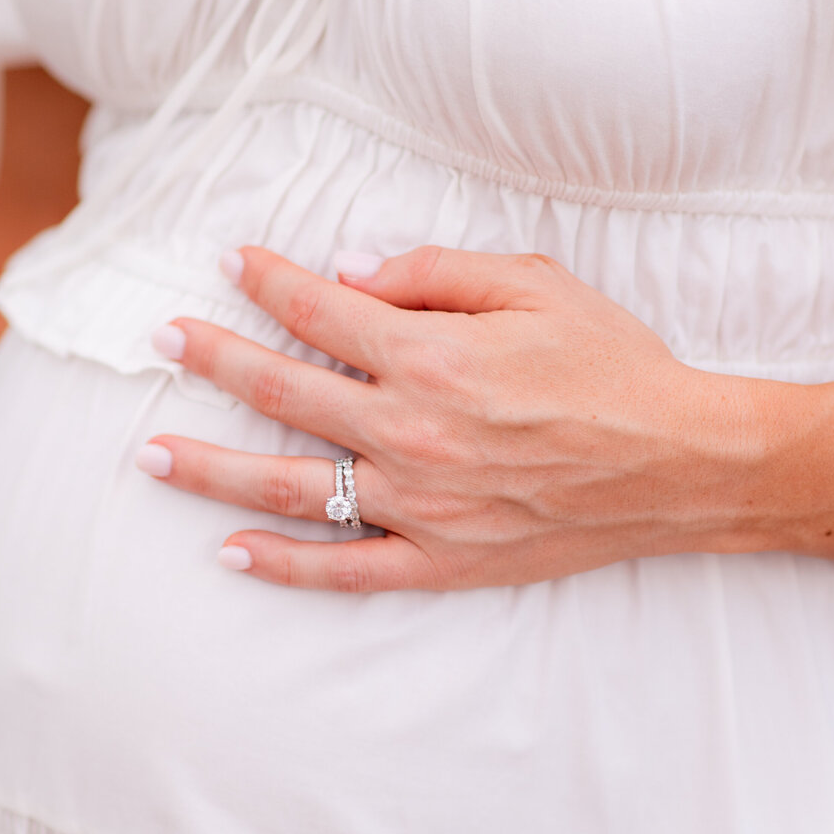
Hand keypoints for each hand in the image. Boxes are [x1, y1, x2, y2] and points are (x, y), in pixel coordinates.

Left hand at [141, 244, 785, 591]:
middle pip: (282, 392)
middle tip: (160, 339)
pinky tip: (230, 553)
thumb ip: (434, 270)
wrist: (682, 462)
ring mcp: (421, 504)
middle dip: (211, 359)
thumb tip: (349, 268)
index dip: (267, 280)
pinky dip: (283, 566)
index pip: (319, 310)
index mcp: (432, 355)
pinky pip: (345, 570)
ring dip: (213, 470)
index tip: (230, 263)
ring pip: (292, 488)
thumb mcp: (535, 283)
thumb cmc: (611, 364)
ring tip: (151, 455)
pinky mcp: (441, 561)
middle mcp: (411, 431)